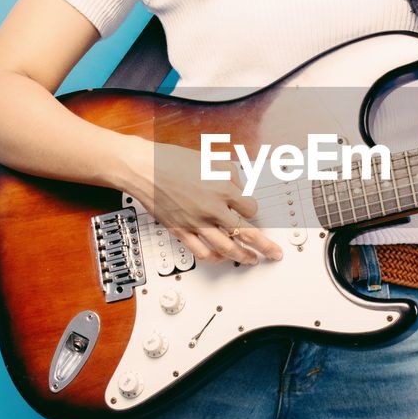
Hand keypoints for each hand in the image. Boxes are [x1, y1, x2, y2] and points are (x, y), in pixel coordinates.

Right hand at [114, 135, 283, 264]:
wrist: (143, 168)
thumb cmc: (172, 160)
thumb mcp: (210, 159)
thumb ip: (230, 173)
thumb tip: (239, 185)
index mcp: (222, 188)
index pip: (250, 207)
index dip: (252, 210)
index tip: (251, 211)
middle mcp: (212, 208)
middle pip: (247, 233)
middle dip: (265, 245)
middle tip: (274, 252)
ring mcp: (196, 222)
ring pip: (226, 248)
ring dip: (243, 256)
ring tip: (252, 260)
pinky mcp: (180, 230)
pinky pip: (201, 252)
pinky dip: (214, 258)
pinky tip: (220, 258)